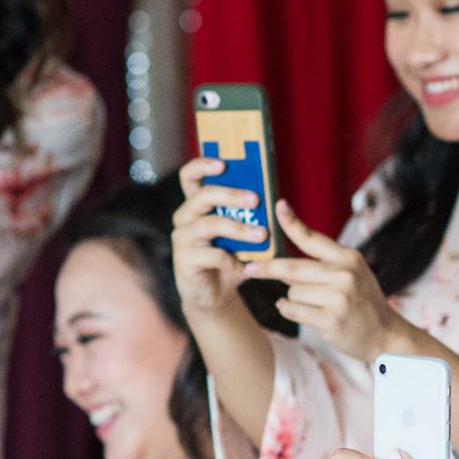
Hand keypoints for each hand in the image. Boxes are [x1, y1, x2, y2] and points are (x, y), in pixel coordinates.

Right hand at [172, 157, 267, 317]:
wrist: (215, 294)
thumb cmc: (230, 258)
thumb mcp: (241, 234)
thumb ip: (250, 217)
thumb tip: (276, 200)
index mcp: (196, 204)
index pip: (190, 176)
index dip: (202, 165)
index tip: (223, 163)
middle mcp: (185, 217)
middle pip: (203, 196)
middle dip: (231, 195)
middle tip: (256, 199)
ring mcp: (182, 238)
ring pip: (210, 224)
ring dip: (240, 229)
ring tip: (262, 235)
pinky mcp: (184, 260)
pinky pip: (212, 255)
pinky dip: (233, 261)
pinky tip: (245, 268)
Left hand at [247, 201, 400, 361]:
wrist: (385, 334)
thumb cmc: (361, 301)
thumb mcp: (351, 273)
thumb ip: (321, 265)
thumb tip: (280, 264)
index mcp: (348, 258)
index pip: (313, 238)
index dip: (292, 223)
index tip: (278, 207)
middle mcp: (344, 274)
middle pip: (292, 267)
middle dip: (267, 268)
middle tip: (249, 269)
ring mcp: (339, 298)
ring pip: (293, 292)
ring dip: (295, 298)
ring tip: (316, 304)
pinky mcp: (331, 320)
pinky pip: (294, 310)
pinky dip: (290, 310)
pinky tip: (302, 312)